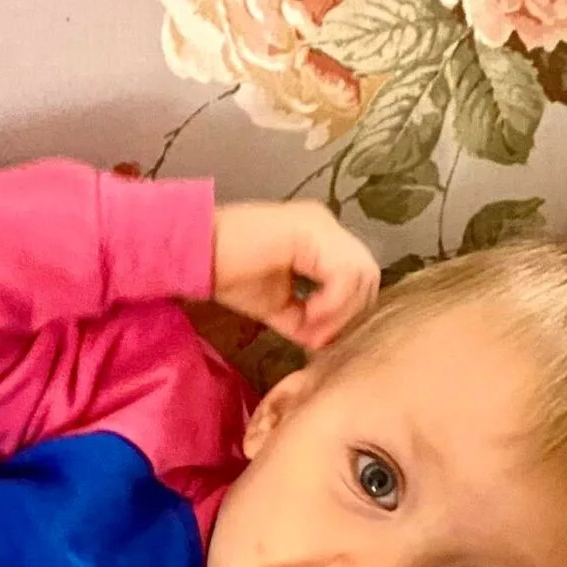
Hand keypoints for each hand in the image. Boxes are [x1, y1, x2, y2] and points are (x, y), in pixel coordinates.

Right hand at [212, 200, 379, 350]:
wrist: (197, 253)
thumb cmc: (229, 274)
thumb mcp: (277, 305)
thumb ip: (306, 318)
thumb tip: (325, 341)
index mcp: (322, 240)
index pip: (359, 277)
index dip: (346, 314)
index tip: (318, 339)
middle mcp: (327, 226)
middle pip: (368, 275)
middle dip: (349, 315)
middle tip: (318, 337)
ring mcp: (321, 225)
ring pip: (363, 274)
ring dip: (340, 311)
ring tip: (311, 327)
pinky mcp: (311, 232)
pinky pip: (342, 275)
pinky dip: (331, 303)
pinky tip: (308, 315)